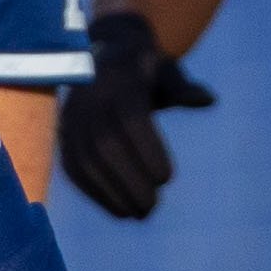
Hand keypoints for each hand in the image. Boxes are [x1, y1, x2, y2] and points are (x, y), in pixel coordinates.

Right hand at [55, 10, 215, 219]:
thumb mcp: (166, 70)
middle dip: (129, 181)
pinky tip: (119, 209)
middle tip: (152, 207)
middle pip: (105, 144)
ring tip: (138, 213)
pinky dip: (94, 192)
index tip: (167, 179)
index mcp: (119, 78)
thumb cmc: (146, 69)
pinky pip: (72, 166)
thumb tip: (208, 99)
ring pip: (85, 159)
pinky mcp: (63, 133)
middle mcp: (90, 96)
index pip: (130, 118)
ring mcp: (71, 116)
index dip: (147, 151)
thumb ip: (183, 87)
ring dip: (111, 193)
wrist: (105, 56)